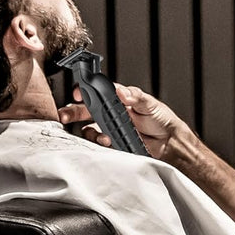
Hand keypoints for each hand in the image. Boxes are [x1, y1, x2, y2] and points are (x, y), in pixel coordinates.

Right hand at [58, 83, 189, 161]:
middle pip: (84, 110)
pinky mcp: (112, 144)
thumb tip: (121, 91)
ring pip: (88, 129)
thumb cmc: (161, 119)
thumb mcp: (150, 104)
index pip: (96, 91)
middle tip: (64, 116)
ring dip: (89, 132)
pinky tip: (108, 142)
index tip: (78, 93)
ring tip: (102, 136)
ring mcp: (110, 129)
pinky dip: (99, 143)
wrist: (170, 142)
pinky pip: (98, 144)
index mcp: (117, 99)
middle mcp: (110, 113)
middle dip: (71, 112)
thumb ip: (136, 97)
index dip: (84, 90)